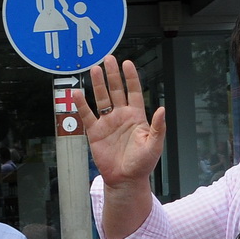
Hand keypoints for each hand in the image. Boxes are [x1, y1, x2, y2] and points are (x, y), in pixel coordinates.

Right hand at [76, 55, 165, 185]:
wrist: (125, 180)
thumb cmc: (142, 164)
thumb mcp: (154, 145)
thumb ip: (158, 127)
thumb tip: (162, 109)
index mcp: (136, 116)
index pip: (134, 91)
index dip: (131, 77)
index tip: (127, 63)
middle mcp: (121, 116)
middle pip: (116, 90)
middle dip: (112, 75)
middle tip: (108, 59)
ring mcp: (107, 123)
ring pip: (102, 99)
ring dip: (98, 84)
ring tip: (94, 70)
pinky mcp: (95, 132)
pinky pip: (87, 115)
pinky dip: (81, 104)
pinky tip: (77, 93)